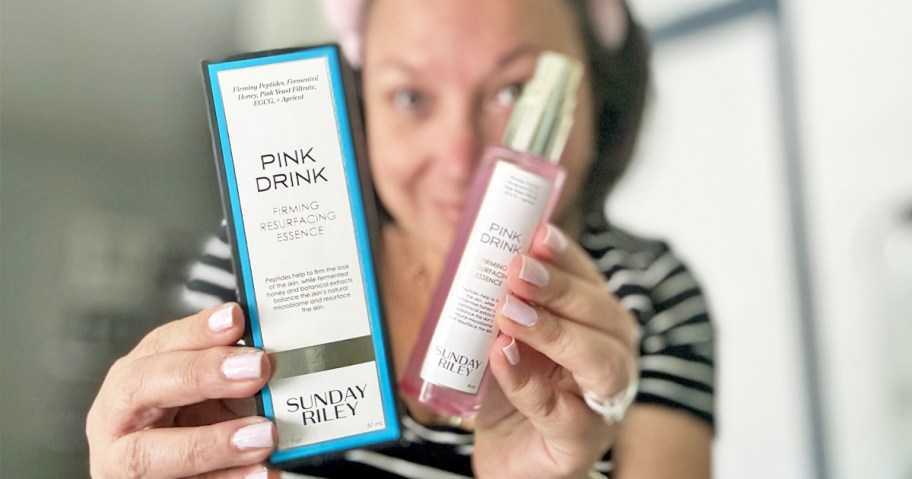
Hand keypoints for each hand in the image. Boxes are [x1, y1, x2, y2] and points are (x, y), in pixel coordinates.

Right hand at [86, 303, 277, 478]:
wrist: (170, 470)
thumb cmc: (184, 426)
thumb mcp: (204, 393)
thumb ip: (228, 372)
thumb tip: (277, 354)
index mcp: (134, 378)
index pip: (160, 345)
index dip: (197, 332)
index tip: (236, 319)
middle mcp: (119, 417)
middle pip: (140, 387)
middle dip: (200, 374)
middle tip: (255, 369)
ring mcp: (125, 462)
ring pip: (149, 454)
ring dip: (212, 443)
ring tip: (263, 435)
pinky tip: (262, 471)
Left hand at [473, 224, 639, 478]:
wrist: (507, 454)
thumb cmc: (511, 390)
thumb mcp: (504, 334)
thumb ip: (501, 300)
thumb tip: (478, 254)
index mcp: (597, 325)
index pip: (591, 281)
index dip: (567, 256)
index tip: (538, 234)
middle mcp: (613, 357)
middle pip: (603, 314)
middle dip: (559, 287)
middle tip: (516, 270)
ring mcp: (603, 402)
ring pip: (599, 360)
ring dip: (552, 330)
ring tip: (508, 312)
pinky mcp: (580, 441)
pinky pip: (559, 410)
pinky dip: (527, 381)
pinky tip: (501, 356)